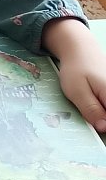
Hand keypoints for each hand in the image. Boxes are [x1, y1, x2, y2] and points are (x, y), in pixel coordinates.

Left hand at [43, 18, 105, 133]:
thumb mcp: (77, 92)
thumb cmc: (76, 68)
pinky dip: (102, 108)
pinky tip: (95, 106)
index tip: (97, 131)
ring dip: (101, 115)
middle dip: (103, 120)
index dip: (104, 126)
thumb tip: (103, 128)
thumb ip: (91, 110)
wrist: (80, 48)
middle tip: (91, 120)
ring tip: (91, 109)